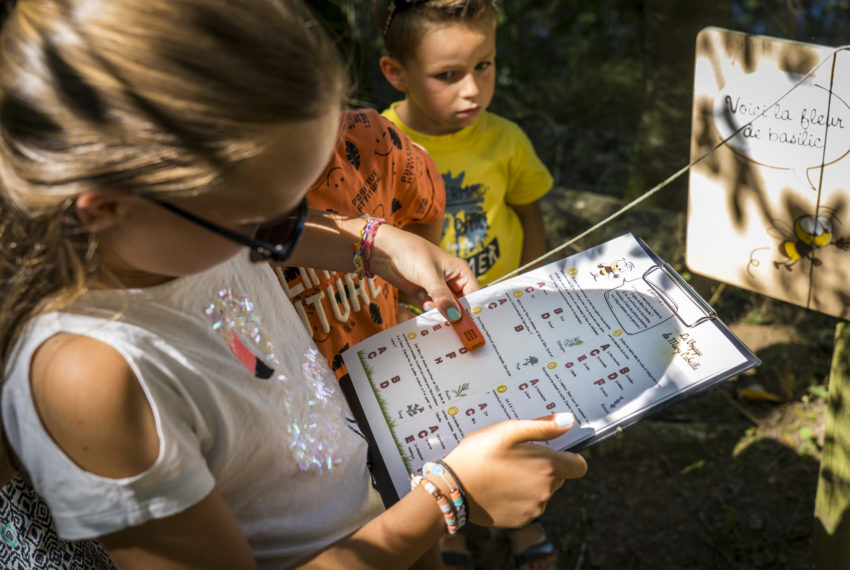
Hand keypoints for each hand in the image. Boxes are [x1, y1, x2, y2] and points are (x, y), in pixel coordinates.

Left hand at [370, 225, 478, 321]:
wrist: (384, 251)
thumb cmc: (411, 253)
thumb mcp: (429, 275)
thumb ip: (442, 297)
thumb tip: (455, 317)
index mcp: (460, 272)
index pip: (474, 294)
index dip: (473, 310)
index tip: (471, 327)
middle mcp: (452, 280)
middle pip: (461, 304)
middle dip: (457, 315)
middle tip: (454, 330)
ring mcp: (438, 287)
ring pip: (446, 308)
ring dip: (442, 315)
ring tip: (437, 320)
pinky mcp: (424, 293)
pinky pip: (433, 308)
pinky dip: (431, 314)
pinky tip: (428, 318)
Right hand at [442, 413, 586, 527]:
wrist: (452, 487)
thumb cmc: (478, 453)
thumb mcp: (508, 430)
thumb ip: (542, 426)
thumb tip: (569, 420)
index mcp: (548, 467)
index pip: (579, 466)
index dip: (566, 457)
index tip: (547, 452)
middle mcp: (546, 491)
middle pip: (558, 478)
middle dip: (543, 468)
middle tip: (515, 458)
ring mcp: (534, 509)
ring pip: (543, 492)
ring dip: (531, 483)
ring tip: (503, 473)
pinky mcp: (521, 521)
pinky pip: (529, 507)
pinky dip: (519, 498)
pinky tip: (499, 489)